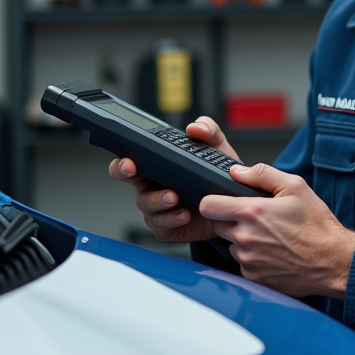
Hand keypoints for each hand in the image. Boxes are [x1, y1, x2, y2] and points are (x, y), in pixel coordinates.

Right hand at [107, 116, 239, 242]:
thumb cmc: (217, 176)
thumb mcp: (217, 148)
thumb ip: (208, 131)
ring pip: (144, 203)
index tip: (128, 159)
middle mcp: (152, 184)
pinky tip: (184, 214)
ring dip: (157, 199)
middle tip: (134, 170)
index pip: (130, 157)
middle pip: (126, 178)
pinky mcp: (167, 226)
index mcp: (157, 164)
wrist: (232, 207)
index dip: (122, 158)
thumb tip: (195, 128)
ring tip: (174, 196)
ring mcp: (157, 207)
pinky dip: (171, 219)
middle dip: (124, 172)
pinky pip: (160, 224)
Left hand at [199, 163, 354, 298]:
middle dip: (232, 221)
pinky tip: (274, 254)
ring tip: (271, 238)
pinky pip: (242, 264)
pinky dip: (253, 258)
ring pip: (231, 245)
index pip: (208, 206)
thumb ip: (262, 174)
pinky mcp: (253, 278)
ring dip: (243, 241)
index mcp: (252, 212)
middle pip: (218, 226)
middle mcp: (245, 238)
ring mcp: (248, 260)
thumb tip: (236, 172)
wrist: (333, 261)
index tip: (224, 202)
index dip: (214, 202)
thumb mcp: (295, 187)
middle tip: (257, 220)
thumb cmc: (317, 224)